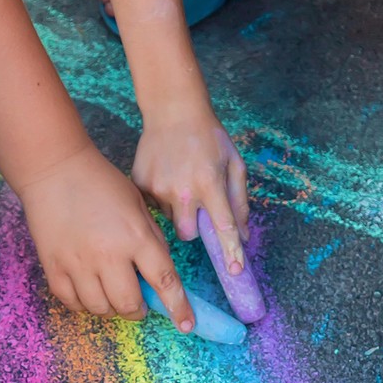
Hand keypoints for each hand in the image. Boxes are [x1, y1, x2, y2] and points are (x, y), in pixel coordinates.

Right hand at [17, 144, 193, 330]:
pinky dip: (85, 304)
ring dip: (113, 309)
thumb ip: (153, 242)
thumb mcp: (140, 208)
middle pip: (129, 304)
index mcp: (136, 238)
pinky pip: (72, 302)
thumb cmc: (103, 185)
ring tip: (114, 294)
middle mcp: (108, 255)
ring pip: (100, 309)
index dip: (178, 308)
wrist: (54, 169)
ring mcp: (77, 263)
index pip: (165, 282)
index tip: (187, 325)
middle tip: (140, 303)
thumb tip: (161, 275)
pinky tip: (90, 291)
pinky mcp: (53, 266)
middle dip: (139, 311)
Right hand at [132, 108, 248, 276]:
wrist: (173, 110)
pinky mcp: (140, 184)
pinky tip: (167, 178)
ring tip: (181, 184)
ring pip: (171, 220)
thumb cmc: (210, 137)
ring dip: (179, 211)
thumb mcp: (235, 165)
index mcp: (209, 183)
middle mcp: (182, 189)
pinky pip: (154, 207)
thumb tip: (243, 236)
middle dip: (194, 229)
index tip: (234, 272)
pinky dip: (163, 199)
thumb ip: (240, 202)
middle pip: (188, 235)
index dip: (230, 251)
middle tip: (197, 209)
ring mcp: (157, 187)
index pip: (222, 226)